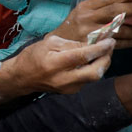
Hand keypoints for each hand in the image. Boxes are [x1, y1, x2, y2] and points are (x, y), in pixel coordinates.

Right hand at [0, 34, 114, 97]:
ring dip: (101, 64)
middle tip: (109, 47)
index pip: (83, 56)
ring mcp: (68, 88)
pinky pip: (87, 80)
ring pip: (94, 77)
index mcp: (55, 63)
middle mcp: (64, 79)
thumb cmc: (33, 56)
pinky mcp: (71, 92)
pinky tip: (91, 60)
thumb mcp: (49, 42)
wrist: (22, 78)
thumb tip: (91, 42)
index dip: (99, 48)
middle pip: (95, 73)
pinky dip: (93, 69)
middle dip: (106, 59)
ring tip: (102, 51)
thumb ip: (71, 43)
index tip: (109, 40)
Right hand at [52, 0, 131, 48]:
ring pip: (119, 29)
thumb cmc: (74, 28)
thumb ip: (101, 9)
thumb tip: (130, 3)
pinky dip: (129, 42)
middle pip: (115, 11)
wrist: (57, 48)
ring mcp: (90, 33)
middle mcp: (87, 18)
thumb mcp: (82, 13)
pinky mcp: (94, 47)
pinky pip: (116, 44)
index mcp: (85, 6)